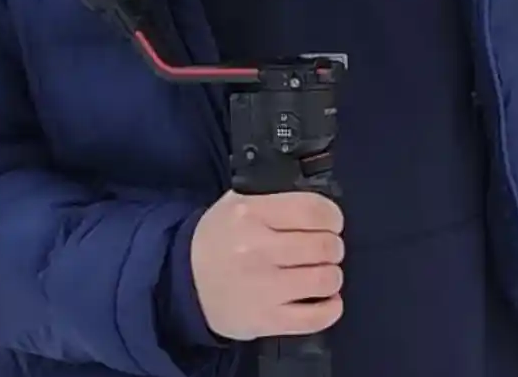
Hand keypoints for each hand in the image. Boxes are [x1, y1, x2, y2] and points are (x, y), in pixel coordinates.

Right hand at [190, 190, 344, 340]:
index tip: (333, 222)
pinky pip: (313, 318)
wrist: (183, 282)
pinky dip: (331, 308)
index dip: (332, 216)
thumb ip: (275, 197)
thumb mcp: (238, 202)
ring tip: (324, 272)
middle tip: (329, 248)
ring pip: (324, 280)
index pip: (312, 211)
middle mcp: (257, 250)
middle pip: (323, 246)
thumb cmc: (218, 239)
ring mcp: (261, 288)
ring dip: (332, 275)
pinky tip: (328, 299)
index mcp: (251, 214)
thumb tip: (318, 204)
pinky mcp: (264, 320)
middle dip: (334, 246)